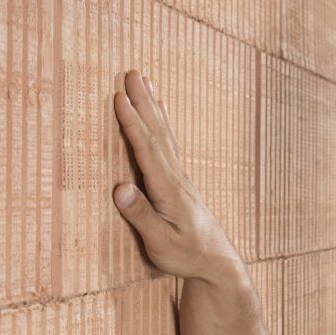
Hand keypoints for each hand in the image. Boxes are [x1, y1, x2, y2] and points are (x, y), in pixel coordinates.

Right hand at [112, 70, 241, 281]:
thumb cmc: (187, 256)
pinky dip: (162, 122)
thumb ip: (141, 215)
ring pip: (164, 133)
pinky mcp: (180, 180)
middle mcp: (176, 177)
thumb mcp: (160, 243)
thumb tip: (119, 187)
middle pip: (157, 132)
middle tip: (131, 72)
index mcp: (168, 189)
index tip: (118, 97)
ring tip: (143, 80)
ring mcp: (180, 176)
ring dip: (151, 105)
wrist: (217, 262)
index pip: (146, 149)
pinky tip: (160, 110)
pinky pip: (169, 142)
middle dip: (142, 102)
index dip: (132, 123)